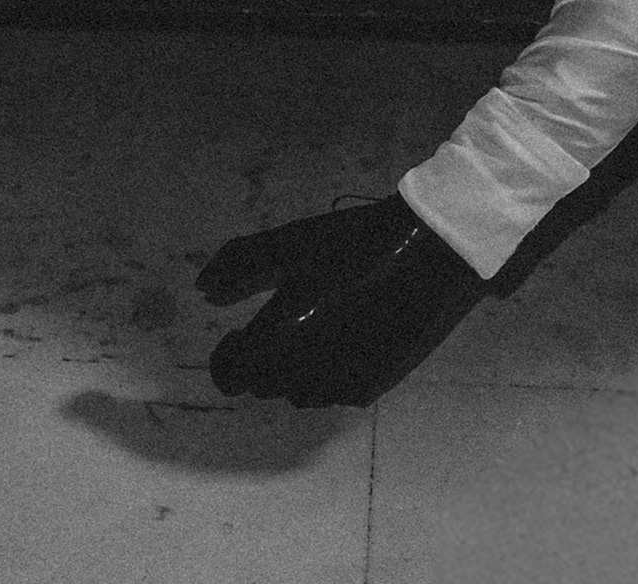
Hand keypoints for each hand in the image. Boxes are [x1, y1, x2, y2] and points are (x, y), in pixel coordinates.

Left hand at [197, 194, 482, 406]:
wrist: (433, 256)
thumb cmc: (354, 244)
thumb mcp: (290, 244)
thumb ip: (238, 267)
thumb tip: (204, 292)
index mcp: (278, 340)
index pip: (229, 374)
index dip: (226, 354)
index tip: (237, 331)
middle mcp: (305, 375)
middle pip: (261, 384)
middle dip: (260, 358)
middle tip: (280, 319)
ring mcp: (342, 388)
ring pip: (297, 392)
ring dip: (293, 369)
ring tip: (316, 326)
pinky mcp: (375, 389)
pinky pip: (334, 393)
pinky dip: (329, 373)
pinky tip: (348, 337)